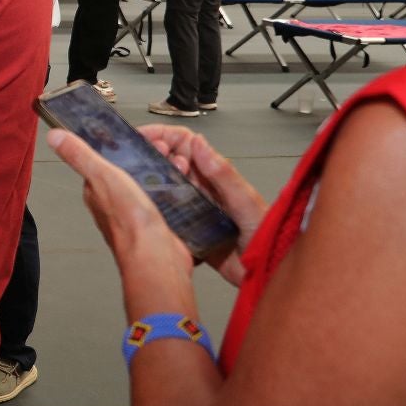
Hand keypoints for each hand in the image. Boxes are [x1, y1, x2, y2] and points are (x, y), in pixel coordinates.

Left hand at [46, 128, 195, 320]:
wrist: (158, 256)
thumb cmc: (129, 223)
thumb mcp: (102, 176)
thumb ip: (80, 156)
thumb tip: (55, 136)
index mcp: (97, 192)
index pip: (102, 162)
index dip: (119, 147)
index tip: (135, 136)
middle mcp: (114, 204)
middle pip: (129, 171)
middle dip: (147, 157)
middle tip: (162, 148)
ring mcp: (137, 214)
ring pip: (150, 183)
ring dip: (163, 171)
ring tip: (176, 161)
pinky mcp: (158, 221)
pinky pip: (166, 198)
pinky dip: (175, 187)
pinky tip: (182, 182)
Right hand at [134, 125, 267, 285]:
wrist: (267, 271)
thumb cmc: (266, 232)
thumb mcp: (245, 200)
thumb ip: (223, 174)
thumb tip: (198, 143)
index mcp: (215, 174)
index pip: (184, 144)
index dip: (163, 135)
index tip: (142, 135)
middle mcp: (200, 188)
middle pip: (168, 163)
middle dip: (151, 157)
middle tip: (139, 162)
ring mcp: (191, 208)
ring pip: (163, 188)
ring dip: (149, 184)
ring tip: (138, 184)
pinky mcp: (186, 230)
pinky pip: (164, 217)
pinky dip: (152, 212)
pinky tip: (143, 211)